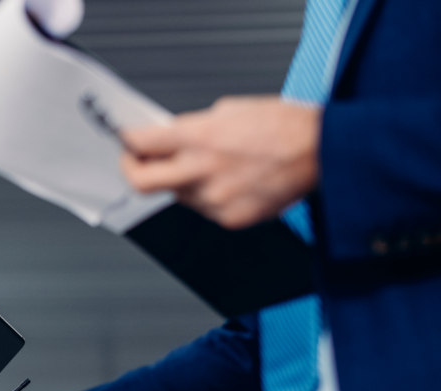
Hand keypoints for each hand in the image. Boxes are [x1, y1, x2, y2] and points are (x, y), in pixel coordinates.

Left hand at [121, 95, 320, 228]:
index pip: (140, 144)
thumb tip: (168, 138)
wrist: (323, 152)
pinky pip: (204, 210)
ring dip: (182, 182)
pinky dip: (208, 196)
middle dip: (132, 171)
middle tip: (136, 163)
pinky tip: (232, 181)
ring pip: (177, 195)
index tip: (127, 144)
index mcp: (198, 138)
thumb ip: (192, 127)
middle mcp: (201, 171)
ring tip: (212, 166)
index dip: (127, 144)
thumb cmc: (283, 126)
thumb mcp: (229, 110)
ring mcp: (214, 199)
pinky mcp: (230, 219)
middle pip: (141, 182)